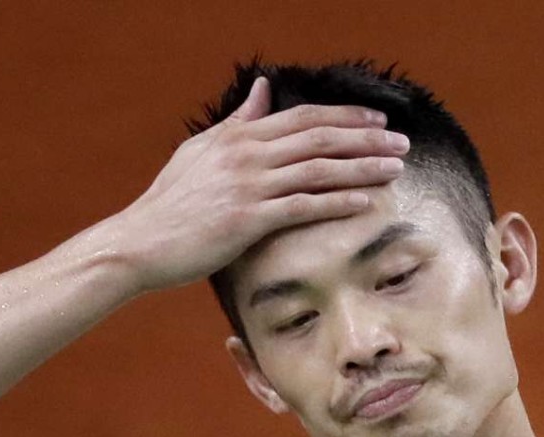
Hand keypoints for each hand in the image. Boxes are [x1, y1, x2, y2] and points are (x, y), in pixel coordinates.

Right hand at [119, 77, 409, 291]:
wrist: (141, 242)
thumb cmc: (170, 202)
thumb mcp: (201, 151)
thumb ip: (237, 121)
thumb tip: (263, 88)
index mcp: (239, 136)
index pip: (303, 117)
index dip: (345, 117)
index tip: (378, 121)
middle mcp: (247, 154)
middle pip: (320, 138)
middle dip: (366, 138)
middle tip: (402, 143)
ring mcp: (248, 186)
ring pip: (318, 169)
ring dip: (362, 167)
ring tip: (396, 169)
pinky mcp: (247, 219)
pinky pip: (303, 206)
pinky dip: (337, 202)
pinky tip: (366, 202)